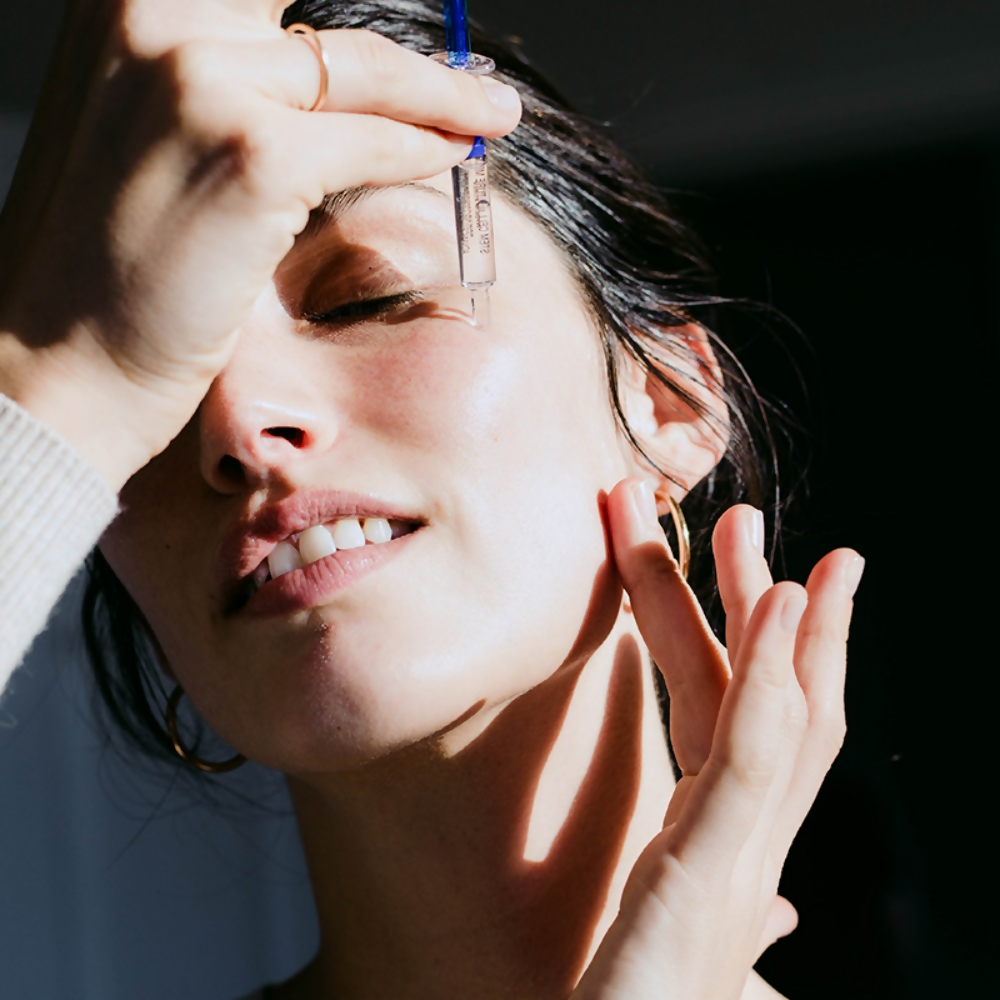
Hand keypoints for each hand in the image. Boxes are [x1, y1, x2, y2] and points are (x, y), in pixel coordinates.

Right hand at [0, 0, 520, 488]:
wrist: (63, 356)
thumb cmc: (111, 259)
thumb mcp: (146, 128)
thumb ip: (221, 76)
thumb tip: (317, 66)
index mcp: (125, 3)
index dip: (341, 9)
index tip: (401, 51)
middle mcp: (156, 19)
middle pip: (327, 19)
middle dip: (410, 54)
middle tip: (473, 73)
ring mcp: (203, 82)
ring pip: (363, 71)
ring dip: (444, 97)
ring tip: (490, 113)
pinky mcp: (252, 157)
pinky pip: (370, 144)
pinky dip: (423, 151)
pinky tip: (454, 157)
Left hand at [572, 479, 863, 999]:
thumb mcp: (681, 942)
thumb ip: (720, 910)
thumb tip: (788, 922)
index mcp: (727, 848)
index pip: (746, 722)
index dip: (758, 642)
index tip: (766, 572)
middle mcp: (748, 847)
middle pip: (767, 699)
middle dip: (757, 603)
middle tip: (748, 519)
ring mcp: (740, 861)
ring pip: (777, 712)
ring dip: (776, 617)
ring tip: (768, 538)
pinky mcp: (711, 875)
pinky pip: (751, 757)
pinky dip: (773, 676)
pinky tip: (781, 607)